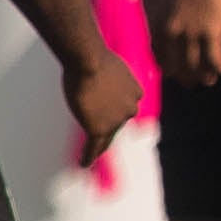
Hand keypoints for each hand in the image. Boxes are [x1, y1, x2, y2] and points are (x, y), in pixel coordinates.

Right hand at [62, 47, 140, 163]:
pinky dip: (89, 155)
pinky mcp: (99, 128)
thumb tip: (94, 61)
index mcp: (135, 92)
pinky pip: (94, 145)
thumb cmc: (95, 56)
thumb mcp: (109, 63)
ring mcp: (115, 120)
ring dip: (100, 145)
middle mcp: (130, 109)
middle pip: (118, 123)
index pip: (126, 105)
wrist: (90, 62)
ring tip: (91, 155)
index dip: (117, 110)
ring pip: (107, 136)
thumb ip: (107, 70)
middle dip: (110, 129)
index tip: (111, 114)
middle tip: (102, 140)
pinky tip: (84, 163)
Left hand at [145, 0, 220, 88]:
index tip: (176, 74)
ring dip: (204, 76)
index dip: (168, 68)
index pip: (158, 56)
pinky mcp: (211, 31)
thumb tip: (169, 29)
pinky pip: (214, 58)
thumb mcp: (168, 1)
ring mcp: (191, 33)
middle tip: (195, 83)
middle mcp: (172, 33)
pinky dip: (220, 67)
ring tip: (212, 80)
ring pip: (196, 66)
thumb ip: (166, 18)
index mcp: (159, 24)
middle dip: (186, 78)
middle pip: (177, 65)